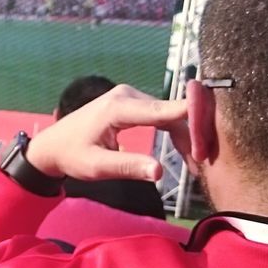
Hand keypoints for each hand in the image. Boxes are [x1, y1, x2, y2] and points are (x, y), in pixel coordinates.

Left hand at [25, 83, 190, 182]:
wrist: (52, 145)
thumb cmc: (71, 156)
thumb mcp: (96, 167)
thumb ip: (127, 168)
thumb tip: (159, 173)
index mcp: (118, 107)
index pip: (164, 110)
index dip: (192, 119)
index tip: (214, 131)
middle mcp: (127, 95)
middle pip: (172, 113)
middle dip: (192, 137)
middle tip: (204, 166)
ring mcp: (131, 96)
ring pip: (170, 114)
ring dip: (186, 137)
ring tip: (197, 165)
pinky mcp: (133, 103)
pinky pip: (162, 115)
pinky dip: (176, 132)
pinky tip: (187, 152)